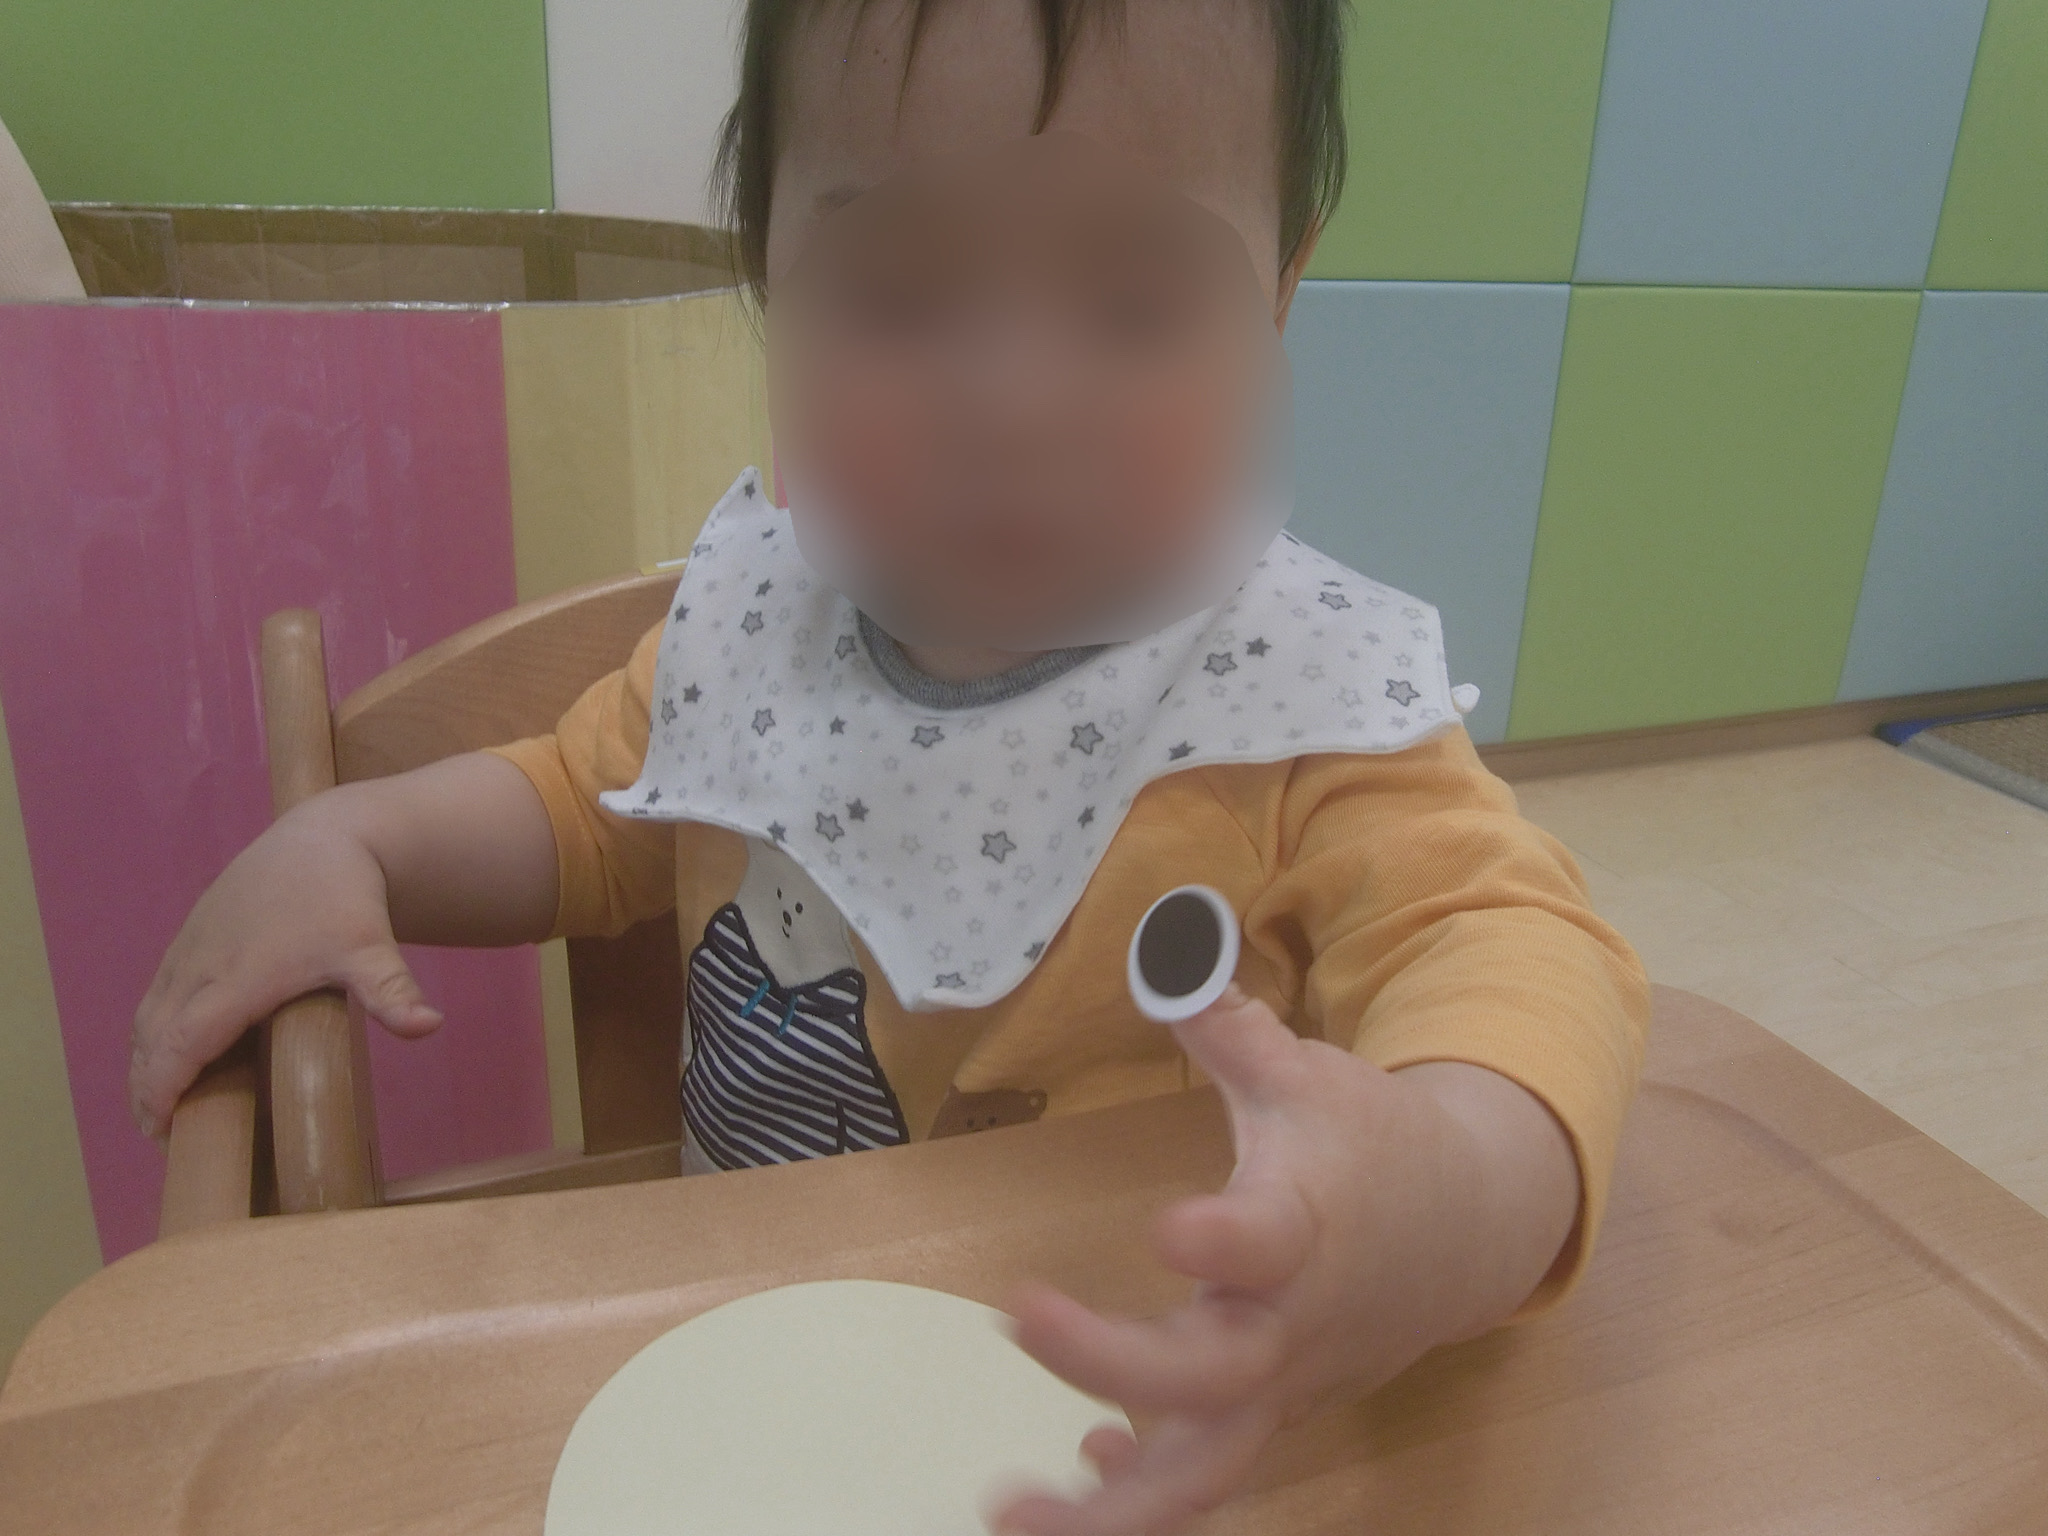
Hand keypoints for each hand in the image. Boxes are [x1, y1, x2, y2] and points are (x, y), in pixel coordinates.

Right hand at [129, 800, 440, 1139]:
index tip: (158, 1131)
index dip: (161, 1089)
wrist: (326, 837)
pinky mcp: (191, 936)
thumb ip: (391, 990)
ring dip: (146, 1061)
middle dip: (147, 1088)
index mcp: (236, 979)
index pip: (181, 1045)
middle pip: (152, 1038)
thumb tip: (429, 1025)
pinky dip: (154, 1030)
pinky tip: (172, 1052)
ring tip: (159, 1105)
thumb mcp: (372, 947)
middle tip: (161, 1135)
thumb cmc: (347, 897)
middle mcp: (200, 966)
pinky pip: (158, 993)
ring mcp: (190, 949)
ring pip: (149, 1015)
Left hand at [991, 986, 1578, 1534]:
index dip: (1223, 1242)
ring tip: (1008, 1516)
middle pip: (1214, 1374)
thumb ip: (1231, 1031)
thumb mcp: (1309, 1077)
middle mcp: (1293, 1320)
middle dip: (1116, 1362)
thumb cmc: (1369, 1144)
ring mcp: (1283, 1384)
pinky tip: (1077, 1479)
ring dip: (1110, 1511)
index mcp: (1305, 1224)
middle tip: (1023, 1318)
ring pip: (1206, 1471)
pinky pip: (1205, 1475)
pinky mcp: (1270, 1416)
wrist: (1465, 1229)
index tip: (1168, 1229)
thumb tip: (1168, 951)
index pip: (1269, 1240)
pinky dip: (1139, 1497)